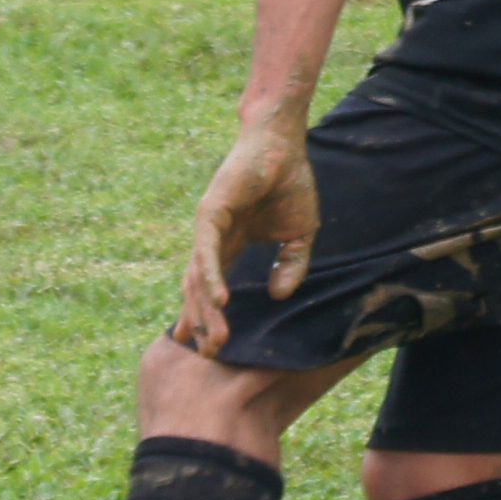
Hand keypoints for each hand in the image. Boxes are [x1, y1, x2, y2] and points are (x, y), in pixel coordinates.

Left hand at [179, 114, 317, 356]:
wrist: (283, 145)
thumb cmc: (290, 182)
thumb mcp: (300, 234)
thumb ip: (291, 264)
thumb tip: (280, 295)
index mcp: (228, 244)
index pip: (211, 286)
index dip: (208, 316)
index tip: (210, 347)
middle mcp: (212, 239)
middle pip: (200, 288)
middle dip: (203, 322)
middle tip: (209, 354)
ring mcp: (208, 227)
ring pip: (201, 277)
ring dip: (206, 309)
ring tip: (214, 339)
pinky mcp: (211, 213)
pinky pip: (209, 252)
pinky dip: (212, 277)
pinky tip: (218, 300)